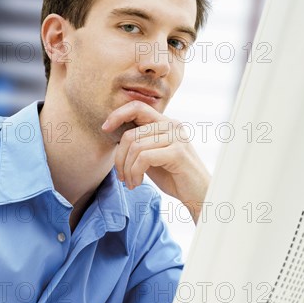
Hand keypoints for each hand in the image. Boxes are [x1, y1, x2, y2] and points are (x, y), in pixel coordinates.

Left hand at [102, 101, 209, 220]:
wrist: (199, 195)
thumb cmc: (174, 177)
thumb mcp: (152, 156)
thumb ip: (140, 143)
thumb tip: (115, 134)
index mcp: (166, 123)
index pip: (138, 107)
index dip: (118, 114)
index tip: (104, 129)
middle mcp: (172, 125)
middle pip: (131, 133)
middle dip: (119, 158)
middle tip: (121, 176)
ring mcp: (176, 137)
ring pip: (135, 147)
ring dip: (127, 169)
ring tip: (131, 183)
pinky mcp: (177, 152)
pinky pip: (143, 158)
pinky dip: (135, 173)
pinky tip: (138, 183)